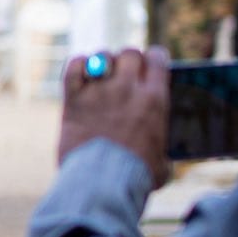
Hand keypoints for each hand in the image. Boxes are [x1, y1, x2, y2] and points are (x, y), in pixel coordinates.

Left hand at [59, 48, 171, 188]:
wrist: (102, 183)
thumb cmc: (136, 177)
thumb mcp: (162, 162)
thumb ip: (162, 149)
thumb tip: (163, 155)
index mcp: (155, 100)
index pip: (158, 58)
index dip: (154, 57)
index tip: (150, 63)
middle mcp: (128, 90)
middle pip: (129, 53)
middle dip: (128, 59)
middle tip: (124, 73)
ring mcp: (99, 92)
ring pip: (103, 56)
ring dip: (103, 62)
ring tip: (102, 74)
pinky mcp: (74, 100)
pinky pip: (74, 67)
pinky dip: (78, 65)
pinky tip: (80, 73)